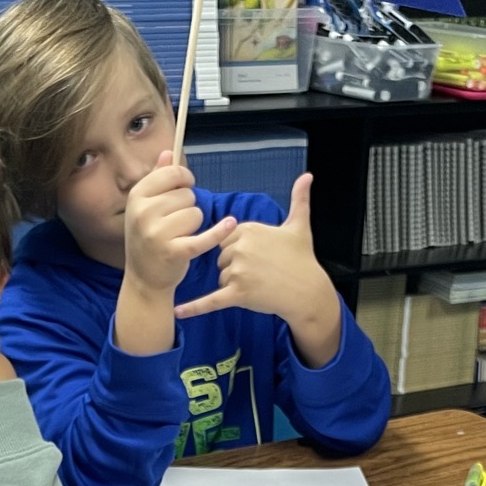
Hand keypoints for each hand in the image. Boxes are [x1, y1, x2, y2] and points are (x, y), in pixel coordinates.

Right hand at [124, 152, 236, 296]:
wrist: (143, 280)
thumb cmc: (148, 239)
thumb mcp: (145, 207)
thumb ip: (158, 178)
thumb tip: (168, 153)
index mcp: (137, 196)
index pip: (172, 173)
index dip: (184, 179)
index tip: (185, 186)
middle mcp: (143, 213)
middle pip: (187, 195)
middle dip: (187, 207)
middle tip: (174, 224)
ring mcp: (157, 233)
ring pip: (196, 214)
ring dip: (194, 225)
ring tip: (178, 236)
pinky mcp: (173, 252)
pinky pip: (204, 236)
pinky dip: (218, 232)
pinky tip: (229, 224)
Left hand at [175, 175, 341, 365]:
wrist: (308, 292)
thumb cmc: (303, 259)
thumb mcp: (300, 226)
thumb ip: (299, 199)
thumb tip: (308, 174)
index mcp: (247, 229)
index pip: (225, 240)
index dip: (239, 250)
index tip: (258, 256)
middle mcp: (239, 248)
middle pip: (221, 259)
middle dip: (235, 268)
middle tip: (260, 272)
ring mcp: (237, 271)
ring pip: (221, 278)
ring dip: (234, 285)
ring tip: (259, 285)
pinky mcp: (237, 294)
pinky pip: (210, 300)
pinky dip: (194, 307)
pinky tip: (178, 311)